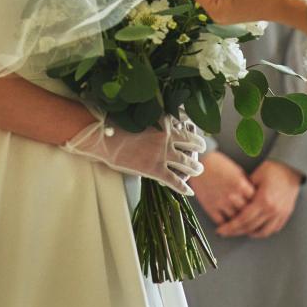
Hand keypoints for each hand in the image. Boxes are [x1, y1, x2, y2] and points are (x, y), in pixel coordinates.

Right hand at [63, 114, 205, 194]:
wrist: (105, 138)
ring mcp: (162, 155)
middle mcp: (167, 138)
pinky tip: (190, 192)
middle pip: (191, 143)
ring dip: (195, 168)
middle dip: (199, 147)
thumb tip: (165, 116)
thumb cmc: (117, 123)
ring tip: (199, 170)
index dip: (192, 129)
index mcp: (164, 122)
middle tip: (201, 150)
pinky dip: (183, 187)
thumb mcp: (139, 114)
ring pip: (187, 163)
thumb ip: (154, 116)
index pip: (186, 124)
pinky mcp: (155, 170)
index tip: (194, 131)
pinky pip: (174, 181)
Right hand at [189, 151, 255, 224]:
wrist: (198, 163)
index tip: (257, 206)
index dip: (256, 204)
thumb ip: (245, 183)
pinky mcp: (210, 207)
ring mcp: (221, 202)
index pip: (255, 201)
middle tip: (250, 217)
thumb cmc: (217, 163)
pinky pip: (220, 221)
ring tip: (239, 221)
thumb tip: (252, 194)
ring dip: (237, 220)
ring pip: (234, 219)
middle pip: (246, 211)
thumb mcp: (236, 170)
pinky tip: (227, 222)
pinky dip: (225, 224)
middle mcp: (232, 195)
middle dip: (248, 214)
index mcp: (240, 184)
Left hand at [216, 159, 303, 238]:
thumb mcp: (255, 176)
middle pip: (251, 227)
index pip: (243, 219)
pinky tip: (258, 228)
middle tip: (227, 232)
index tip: (222, 229)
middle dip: (236, 232)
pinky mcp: (286, 214)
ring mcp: (281, 213)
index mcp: (263, 200)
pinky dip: (264, 231)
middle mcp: (273, 210)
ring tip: (241, 231)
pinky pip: (274, 229)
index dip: (231, 226)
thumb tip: (234, 200)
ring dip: (251, 233)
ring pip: (263, 232)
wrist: (291, 168)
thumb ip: (244, 190)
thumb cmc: (274, 169)